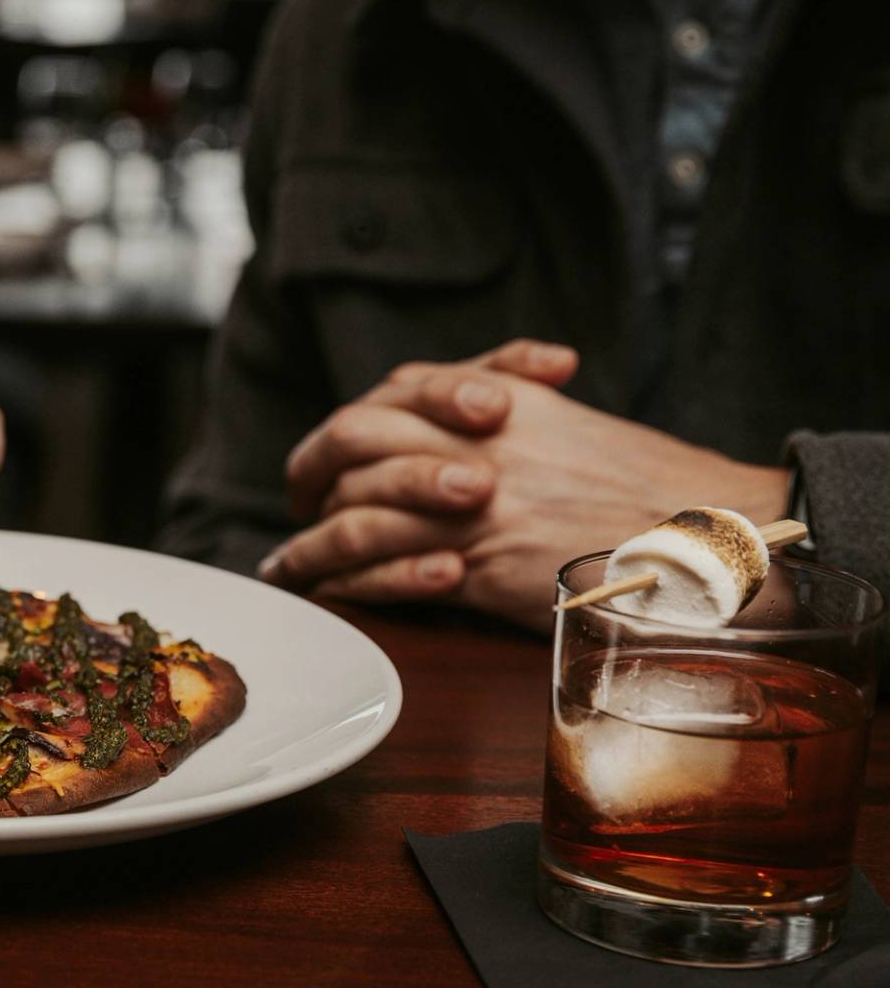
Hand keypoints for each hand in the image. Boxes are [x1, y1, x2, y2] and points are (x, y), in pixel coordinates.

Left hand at [264, 344, 789, 630]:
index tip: (326, 457)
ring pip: (356, 515)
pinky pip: (386, 574)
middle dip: (308, 474)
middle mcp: (472, 444)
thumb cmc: (639, 487)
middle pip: (351, 442)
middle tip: (294, 506)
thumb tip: (455, 409)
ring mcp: (470, 509)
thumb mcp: (567, 423)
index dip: (347, 426)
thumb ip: (506, 403)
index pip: (392, 394)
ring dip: (312, 545)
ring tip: (289, 566)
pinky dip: (348, 585)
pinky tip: (332, 593)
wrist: (699, 537)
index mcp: (494, 401)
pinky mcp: (477, 568)